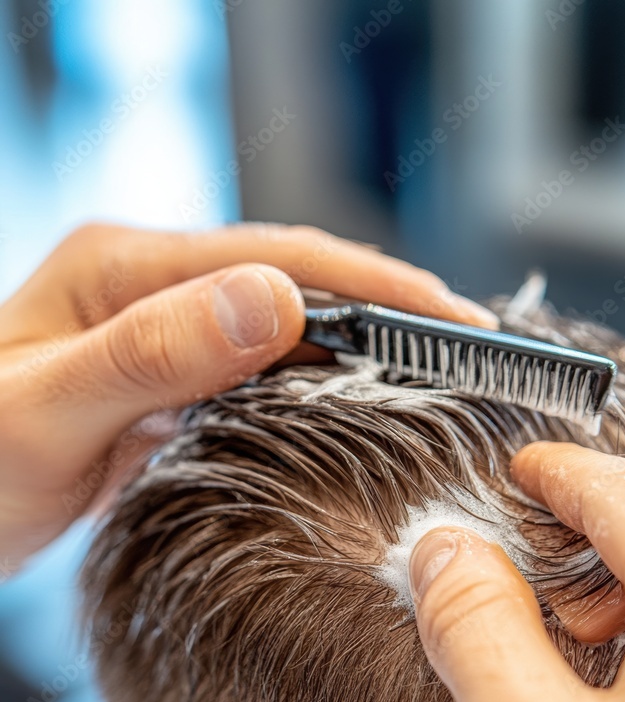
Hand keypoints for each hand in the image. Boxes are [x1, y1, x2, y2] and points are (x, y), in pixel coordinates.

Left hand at [0, 222, 495, 570]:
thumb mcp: (46, 412)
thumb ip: (153, 355)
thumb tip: (276, 301)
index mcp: (121, 268)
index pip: (274, 256)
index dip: (372, 286)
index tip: (451, 319)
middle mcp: (148, 291)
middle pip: (293, 285)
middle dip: (383, 312)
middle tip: (469, 352)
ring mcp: (160, 337)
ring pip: (282, 333)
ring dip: (356, 353)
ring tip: (434, 381)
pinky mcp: (166, 386)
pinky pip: (257, 378)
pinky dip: (312, 390)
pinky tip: (353, 414)